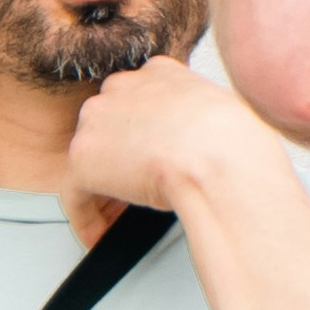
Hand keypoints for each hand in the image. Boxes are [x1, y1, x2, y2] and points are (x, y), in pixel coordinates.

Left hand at [63, 53, 276, 235]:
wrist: (218, 158)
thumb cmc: (234, 142)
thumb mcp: (227, 111)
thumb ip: (203, 118)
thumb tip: (207, 141)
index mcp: (160, 73)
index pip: (137, 101)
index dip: (140, 136)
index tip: (148, 160)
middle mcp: (123, 87)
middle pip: (108, 127)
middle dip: (117, 161)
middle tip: (131, 193)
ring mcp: (98, 120)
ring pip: (91, 159)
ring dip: (102, 191)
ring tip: (117, 220)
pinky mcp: (84, 157)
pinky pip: (75, 194)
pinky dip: (86, 218)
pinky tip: (99, 236)